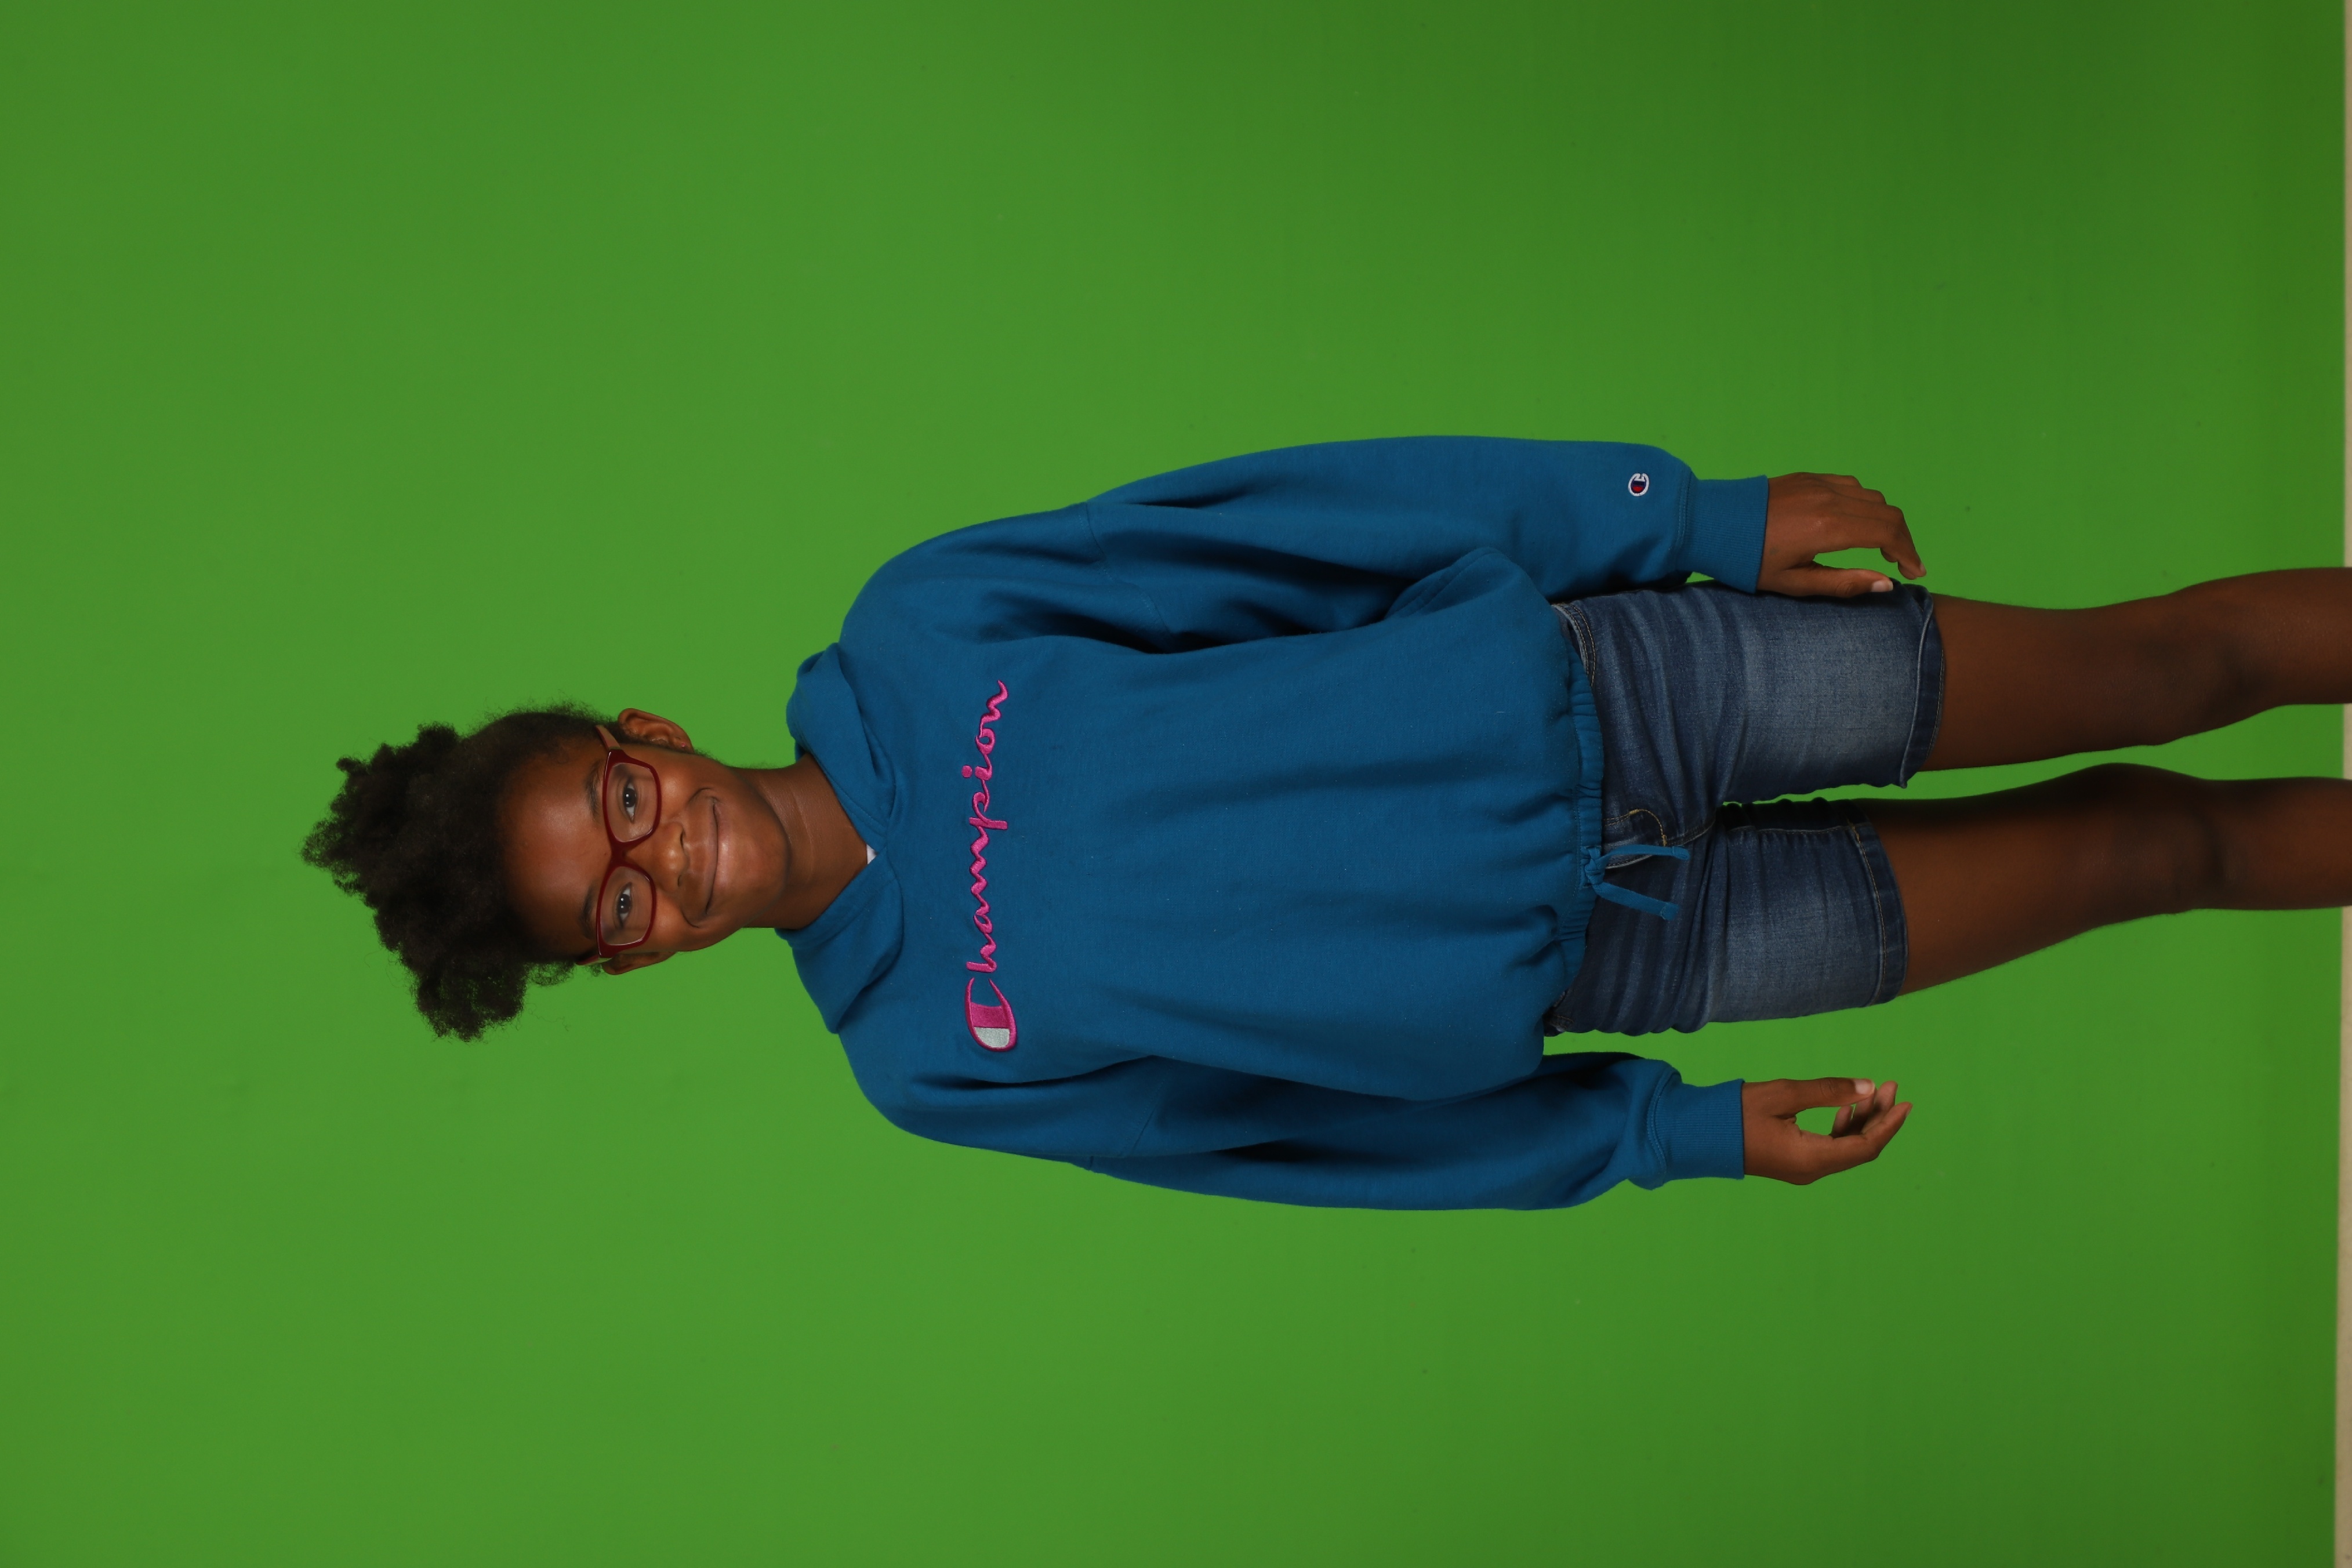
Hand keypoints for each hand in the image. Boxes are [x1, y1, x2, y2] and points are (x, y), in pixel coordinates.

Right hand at [1742, 1077, 1911, 1184]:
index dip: (1888, 1124)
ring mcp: (1802, 1170)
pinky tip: (1844, 1109)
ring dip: (1862, 1121)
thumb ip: (1827, 1091)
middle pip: (1859, 1148)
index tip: (1903, 1100)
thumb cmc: (1735, 1113)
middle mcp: (1811, 1170)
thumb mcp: (1783, 1095)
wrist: (1697, 1136)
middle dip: (1878, 1116)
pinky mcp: (1793, 1163)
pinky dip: (1843, 1129)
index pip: (1865, 1146)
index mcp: (1811, 1158)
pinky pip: (1830, 1150)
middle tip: (1888, 1085)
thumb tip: (1867, 1086)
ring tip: (1871, 1091)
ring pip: (1846, 1149)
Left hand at [1760, 473, 1924, 596]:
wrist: (1709, 523)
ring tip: (1882, 546)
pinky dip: (1864, 503)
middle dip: (1903, 539)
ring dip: (1885, 520)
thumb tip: (1886, 584)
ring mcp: (1819, 484)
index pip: (1888, 535)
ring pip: (1872, 497)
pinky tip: (1856, 523)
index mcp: (1828, 528)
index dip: (1909, 554)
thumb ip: (1843, 583)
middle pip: (1888, 513)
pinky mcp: (1808, 477)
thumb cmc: (1747, 560)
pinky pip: (1850, 485)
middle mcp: (1830, 499)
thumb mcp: (1794, 583)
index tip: (1916, 572)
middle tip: (1903, 563)